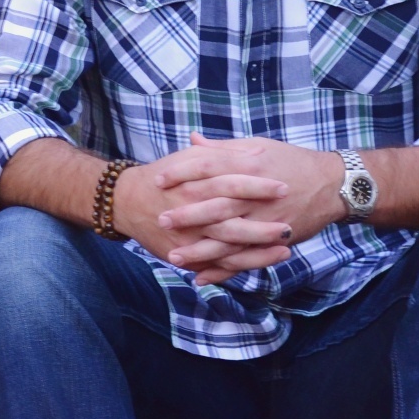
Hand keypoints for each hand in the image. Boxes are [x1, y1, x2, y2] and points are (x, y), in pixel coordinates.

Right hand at [109, 146, 294, 282]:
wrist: (128, 201)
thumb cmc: (167, 177)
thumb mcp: (192, 158)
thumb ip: (224, 154)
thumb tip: (258, 151)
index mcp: (196, 182)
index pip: (232, 182)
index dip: (259, 185)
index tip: (284, 186)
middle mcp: (193, 211)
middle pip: (231, 219)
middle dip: (261, 224)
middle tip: (289, 225)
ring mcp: (190, 237)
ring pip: (227, 247)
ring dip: (257, 250)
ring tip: (286, 249)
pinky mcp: (187, 255)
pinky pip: (216, 264)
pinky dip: (240, 266)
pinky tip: (264, 263)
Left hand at [143, 135, 345, 284]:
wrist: (332, 184)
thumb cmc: (292, 161)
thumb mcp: (259, 146)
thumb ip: (223, 148)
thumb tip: (192, 141)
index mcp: (249, 164)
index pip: (208, 166)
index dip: (181, 172)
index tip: (159, 179)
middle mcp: (256, 193)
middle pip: (215, 204)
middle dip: (186, 214)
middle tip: (161, 220)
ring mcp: (265, 219)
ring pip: (228, 238)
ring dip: (199, 250)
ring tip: (173, 256)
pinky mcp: (274, 239)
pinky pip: (246, 258)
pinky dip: (223, 270)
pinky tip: (202, 276)